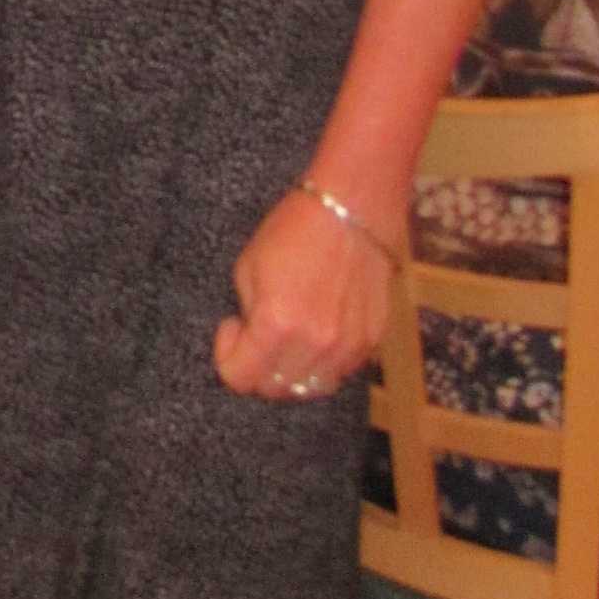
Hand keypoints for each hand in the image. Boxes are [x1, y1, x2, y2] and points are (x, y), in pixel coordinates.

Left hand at [212, 185, 396, 402]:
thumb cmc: (295, 229)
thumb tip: (251, 338)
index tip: (233, 328)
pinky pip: (340, 371)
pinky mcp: (371, 341)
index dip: (227, 356)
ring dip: (291, 371)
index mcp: (276, 324)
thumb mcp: (249, 266)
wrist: (352, 209)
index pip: (240, 378)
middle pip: (275, 389)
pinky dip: (322, 363)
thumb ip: (248, 314)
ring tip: (287, 337)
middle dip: (257, 367)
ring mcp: (347, 347)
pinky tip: (316, 331)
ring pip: (310, 388)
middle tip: (256, 335)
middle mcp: (314, 344)